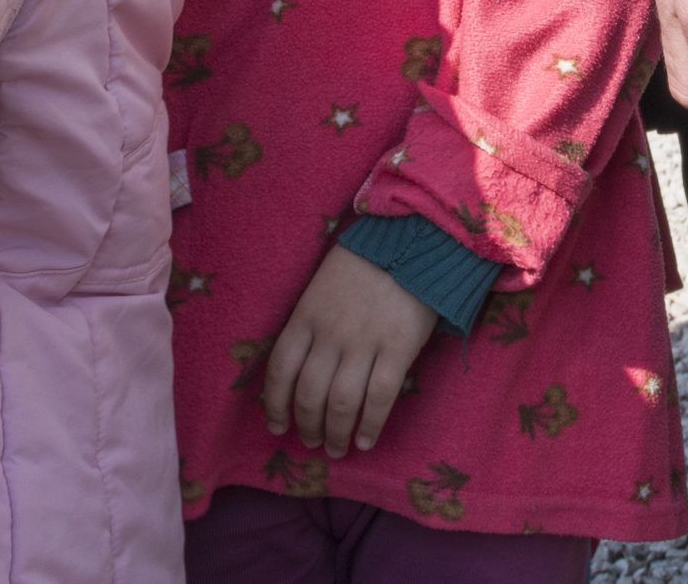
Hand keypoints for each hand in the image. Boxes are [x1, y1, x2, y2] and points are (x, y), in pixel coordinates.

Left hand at [260, 242, 440, 455]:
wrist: (412, 240)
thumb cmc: (365, 261)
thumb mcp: (321, 286)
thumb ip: (310, 323)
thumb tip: (303, 367)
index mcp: (305, 316)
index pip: (280, 370)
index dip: (275, 405)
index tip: (278, 426)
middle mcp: (329, 334)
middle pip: (308, 394)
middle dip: (307, 425)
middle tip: (311, 441)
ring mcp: (363, 343)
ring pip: (340, 403)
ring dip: (335, 433)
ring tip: (336, 448)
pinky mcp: (397, 349)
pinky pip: (378, 399)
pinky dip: (370, 425)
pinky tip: (367, 440)